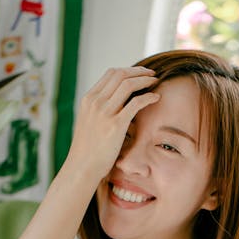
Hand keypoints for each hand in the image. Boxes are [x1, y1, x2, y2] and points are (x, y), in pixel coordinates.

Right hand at [64, 66, 159, 185]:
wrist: (82, 167)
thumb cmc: (88, 149)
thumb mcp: (89, 122)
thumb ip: (99, 109)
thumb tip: (115, 102)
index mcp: (88, 99)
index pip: (111, 74)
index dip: (129, 70)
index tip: (141, 74)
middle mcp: (95, 102)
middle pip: (121, 74)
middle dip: (139, 71)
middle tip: (152, 74)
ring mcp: (104, 113)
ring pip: (128, 85)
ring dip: (145, 80)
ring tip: (156, 82)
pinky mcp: (115, 125)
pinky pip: (136, 103)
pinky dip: (148, 97)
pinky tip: (156, 98)